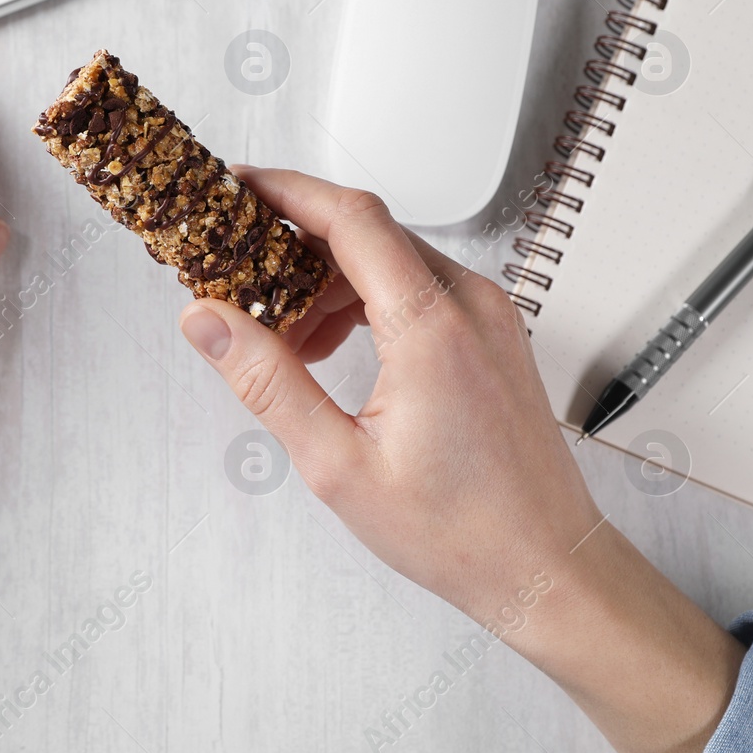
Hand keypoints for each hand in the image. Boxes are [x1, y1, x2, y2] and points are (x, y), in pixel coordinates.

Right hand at [177, 168, 742, 752]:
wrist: (545, 566)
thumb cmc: (459, 530)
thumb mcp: (337, 463)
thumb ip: (266, 381)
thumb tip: (207, 321)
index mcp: (432, 326)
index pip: (351, 217)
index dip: (286, 191)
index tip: (235, 186)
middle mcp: (470, 304)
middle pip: (367, 231)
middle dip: (293, 245)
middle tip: (238, 272)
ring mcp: (489, 314)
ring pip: (390, 258)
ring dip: (326, 280)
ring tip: (283, 338)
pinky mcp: (493, 332)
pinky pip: (417, 285)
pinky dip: (363, 299)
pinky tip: (331, 349)